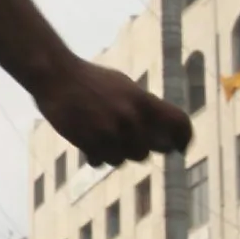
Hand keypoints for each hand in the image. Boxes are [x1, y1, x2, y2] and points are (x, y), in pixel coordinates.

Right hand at [35, 63, 191, 166]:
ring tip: (101, 133)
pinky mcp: (90, 143)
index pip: (179, 124)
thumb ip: (144, 107)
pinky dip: (97, 154)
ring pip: (124, 159)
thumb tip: (165, 132)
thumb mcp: (123, 86)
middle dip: (139, 147)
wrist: (56, 77)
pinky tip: (88, 138)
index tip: (179, 148)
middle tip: (124, 137)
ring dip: (115, 152)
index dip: (184, 138)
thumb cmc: (91, 80)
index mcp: (143, 100)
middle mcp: (130, 117)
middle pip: (149, 150)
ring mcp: (110, 132)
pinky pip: (102, 161)